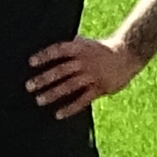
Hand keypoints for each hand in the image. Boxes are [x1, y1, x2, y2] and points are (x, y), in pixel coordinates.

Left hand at [25, 35, 141, 111]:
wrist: (127, 54)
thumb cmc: (101, 49)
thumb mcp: (86, 43)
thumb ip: (70, 46)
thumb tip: (50, 46)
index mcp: (80, 47)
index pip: (59, 50)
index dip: (45, 56)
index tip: (31, 62)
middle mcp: (85, 61)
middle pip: (61, 70)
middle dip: (44, 78)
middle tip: (29, 86)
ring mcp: (92, 75)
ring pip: (70, 86)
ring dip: (53, 93)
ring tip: (39, 100)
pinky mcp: (100, 88)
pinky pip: (83, 100)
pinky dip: (70, 108)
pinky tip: (58, 114)